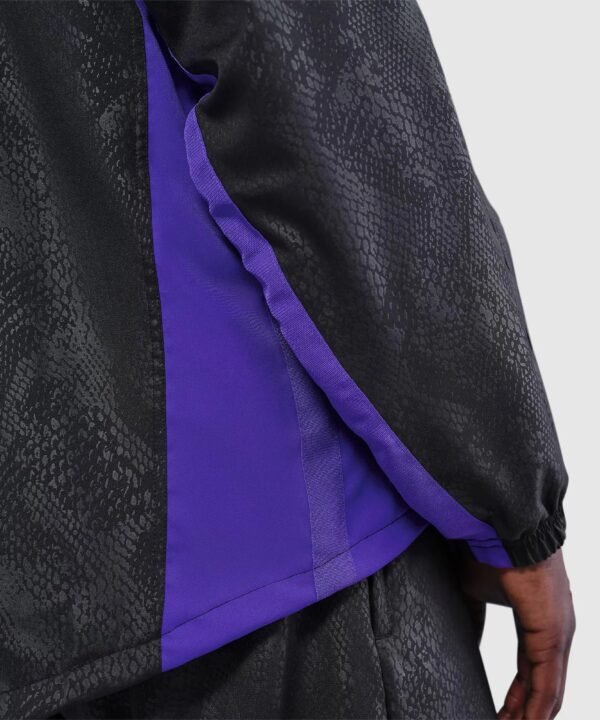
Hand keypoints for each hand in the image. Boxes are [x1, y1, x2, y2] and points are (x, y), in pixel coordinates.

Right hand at [460, 548, 574, 719]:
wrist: (500, 529)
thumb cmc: (488, 551)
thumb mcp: (473, 592)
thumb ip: (473, 619)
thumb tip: (467, 642)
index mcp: (538, 621)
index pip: (529, 671)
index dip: (516, 698)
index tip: (499, 716)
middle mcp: (554, 632)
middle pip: (541, 688)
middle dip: (523, 714)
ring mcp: (558, 636)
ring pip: (548, 693)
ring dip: (529, 717)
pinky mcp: (553, 637)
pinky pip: (547, 686)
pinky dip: (536, 712)